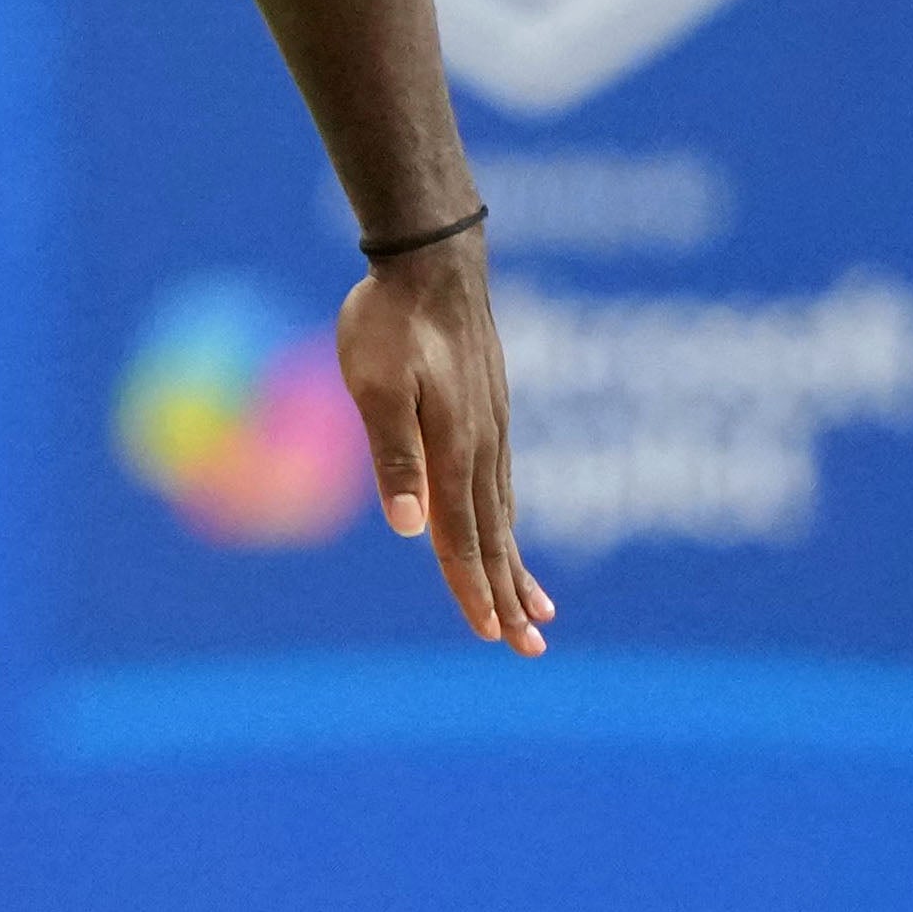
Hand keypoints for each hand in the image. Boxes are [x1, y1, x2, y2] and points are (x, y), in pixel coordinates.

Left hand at [337, 239, 551, 654]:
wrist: (434, 260)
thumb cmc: (392, 321)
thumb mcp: (375, 386)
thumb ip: (394, 455)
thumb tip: (410, 528)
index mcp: (455, 450)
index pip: (463, 537)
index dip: (473, 589)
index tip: (489, 636)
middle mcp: (483, 447)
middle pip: (495, 538)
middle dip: (508, 597)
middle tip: (527, 650)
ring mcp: (493, 431)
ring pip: (505, 515)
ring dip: (517, 568)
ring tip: (537, 614)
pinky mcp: (492, 414)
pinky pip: (504, 485)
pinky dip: (510, 524)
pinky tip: (509, 536)